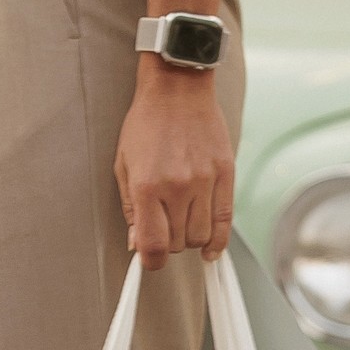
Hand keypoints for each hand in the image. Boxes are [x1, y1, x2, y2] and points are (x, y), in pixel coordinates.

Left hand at [115, 56, 236, 268]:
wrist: (177, 88)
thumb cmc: (146, 123)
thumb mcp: (123, 163)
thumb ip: (130, 208)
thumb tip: (137, 244)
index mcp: (147, 185)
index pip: (153, 245)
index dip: (150, 262)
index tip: (149, 260)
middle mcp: (177, 186)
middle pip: (178, 243)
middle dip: (169, 243)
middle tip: (163, 228)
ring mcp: (205, 181)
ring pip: (202, 236)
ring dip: (191, 239)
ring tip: (182, 224)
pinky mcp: (225, 174)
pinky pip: (225, 221)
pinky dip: (218, 242)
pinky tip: (210, 249)